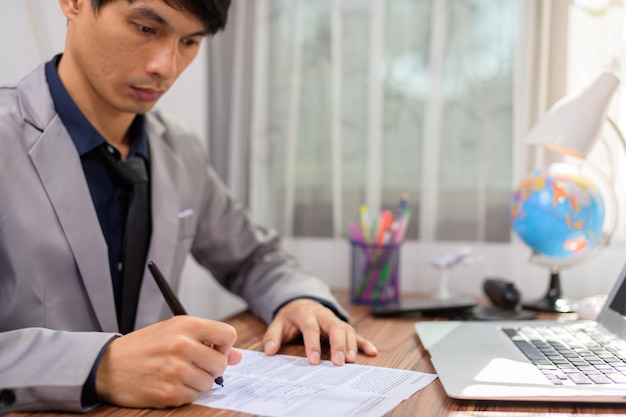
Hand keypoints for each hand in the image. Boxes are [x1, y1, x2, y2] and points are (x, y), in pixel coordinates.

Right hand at [95, 316, 242, 407]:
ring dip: (197, 381)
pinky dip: (184, 393)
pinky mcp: (170, 392)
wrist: (107, 366)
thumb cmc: (143, 346)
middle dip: (211, 367)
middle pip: (221, 363)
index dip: (224, 345)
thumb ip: (207, 340)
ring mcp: (176, 370)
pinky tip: (168, 383)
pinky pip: (194, 396)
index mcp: (185, 325)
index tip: (213, 349)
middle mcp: (182, 345)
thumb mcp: (173, 331)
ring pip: (209, 382)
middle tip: (193, 364)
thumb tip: (238, 356)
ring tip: (177, 373)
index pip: (228, 335)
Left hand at [262, 299, 377, 365]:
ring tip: (351, 361)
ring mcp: (335, 320)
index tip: (314, 361)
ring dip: (351, 345)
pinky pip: (355, 333)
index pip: (311, 329)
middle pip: (334, 328)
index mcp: (307, 314)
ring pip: (346, 330)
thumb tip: (269, 351)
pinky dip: (364, 342)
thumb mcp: (278, 323)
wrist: (301, 302)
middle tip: (339, 362)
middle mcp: (324, 315)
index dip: (313, 345)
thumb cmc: (290, 317)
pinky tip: (372, 352)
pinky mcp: (342, 326)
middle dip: (338, 345)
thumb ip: (273, 336)